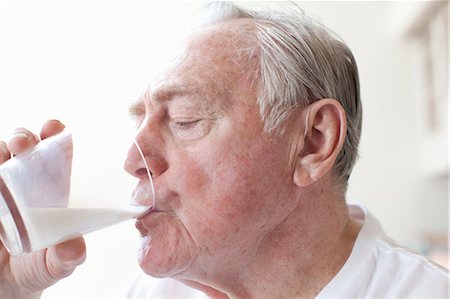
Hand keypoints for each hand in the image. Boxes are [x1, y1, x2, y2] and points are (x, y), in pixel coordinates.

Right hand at [0, 120, 85, 298]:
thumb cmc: (34, 268)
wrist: (3, 285)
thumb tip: (76, 248)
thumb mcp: (53, 265)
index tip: (54, 128)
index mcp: (52, 191)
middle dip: (24, 137)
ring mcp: (1, 187)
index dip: (56, 137)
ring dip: (0, 148)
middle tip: (23, 144)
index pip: (57, 156)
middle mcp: (25, 183)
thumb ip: (65, 258)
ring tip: (2, 153)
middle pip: (25, 148)